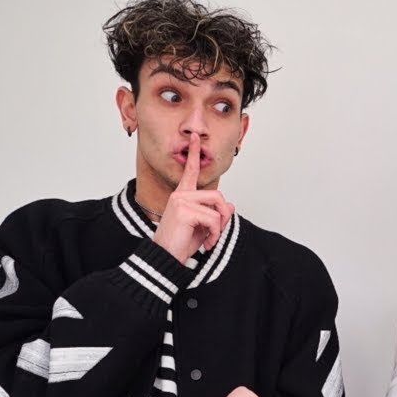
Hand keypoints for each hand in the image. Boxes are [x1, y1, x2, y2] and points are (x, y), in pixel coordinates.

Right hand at [153, 132, 235, 262]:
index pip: (190, 171)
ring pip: (217, 207)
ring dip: (219, 227)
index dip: (194, 154)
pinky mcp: (183, 210)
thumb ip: (217, 216)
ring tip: (209, 240)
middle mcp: (180, 194)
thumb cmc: (180, 244)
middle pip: (217, 195)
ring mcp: (180, 201)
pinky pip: (213, 219)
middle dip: (223, 215)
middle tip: (216, 232)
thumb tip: (230, 206)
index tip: (195, 138)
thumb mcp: (204, 229)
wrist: (165, 258)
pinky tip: (206, 244)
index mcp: (182, 196)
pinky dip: (215, 234)